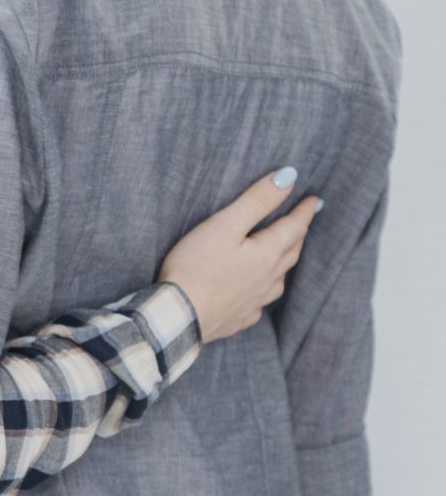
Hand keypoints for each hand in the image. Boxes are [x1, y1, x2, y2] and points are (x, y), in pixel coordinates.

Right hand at [161, 168, 320, 342]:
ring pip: (279, 280)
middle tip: (301, 223)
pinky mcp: (237, 318)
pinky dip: (262, 295)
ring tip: (284, 257)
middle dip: (298, 235)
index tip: (315, 200)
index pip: (293, 227)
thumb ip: (257, 201)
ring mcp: (254, 302)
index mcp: (266, 254)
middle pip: (291, 252)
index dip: (304, 211)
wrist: (179, 316)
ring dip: (285, 265)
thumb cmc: (196, 267)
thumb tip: (289, 177)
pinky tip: (255, 296)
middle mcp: (267, 279)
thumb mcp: (225, 225)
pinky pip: (258, 305)